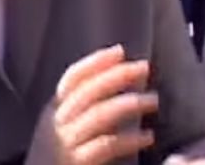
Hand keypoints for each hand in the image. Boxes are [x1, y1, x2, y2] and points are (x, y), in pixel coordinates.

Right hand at [26, 44, 158, 164]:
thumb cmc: (56, 160)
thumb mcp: (60, 130)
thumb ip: (78, 111)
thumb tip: (112, 83)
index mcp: (52, 111)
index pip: (72, 78)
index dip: (95, 62)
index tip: (120, 51)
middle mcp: (56, 123)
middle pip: (87, 92)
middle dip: (116, 76)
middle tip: (144, 68)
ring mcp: (65, 144)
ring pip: (98, 115)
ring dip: (128, 104)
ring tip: (153, 100)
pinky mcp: (77, 164)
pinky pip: (106, 145)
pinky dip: (129, 139)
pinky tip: (147, 136)